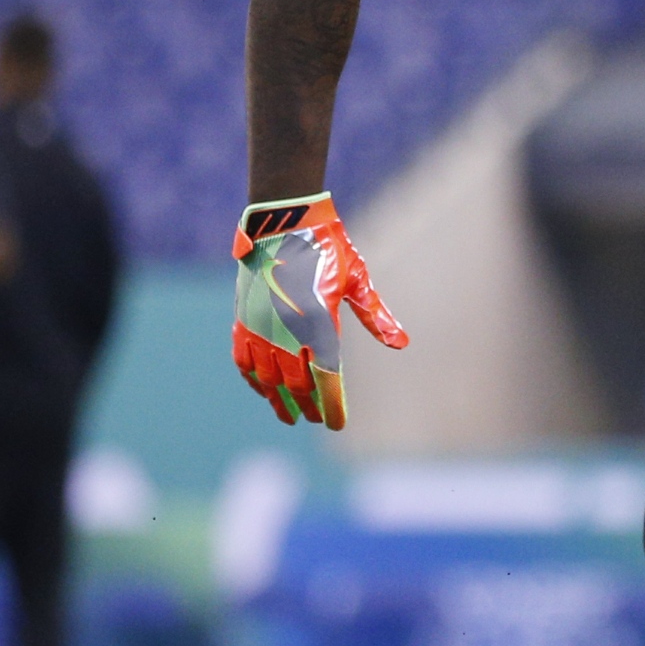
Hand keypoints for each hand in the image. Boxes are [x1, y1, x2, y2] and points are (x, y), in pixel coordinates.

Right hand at [232, 193, 406, 429]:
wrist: (284, 220)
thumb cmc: (328, 247)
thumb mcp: (357, 280)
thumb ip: (376, 317)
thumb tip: (401, 343)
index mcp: (321, 321)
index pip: (327, 379)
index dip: (332, 406)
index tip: (336, 425)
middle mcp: (288, 329)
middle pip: (297, 384)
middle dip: (307, 406)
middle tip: (315, 419)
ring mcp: (261, 325)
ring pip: (268, 378)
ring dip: (278, 401)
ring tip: (288, 416)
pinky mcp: (242, 318)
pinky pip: (243, 359)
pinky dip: (252, 379)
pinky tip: (262, 389)